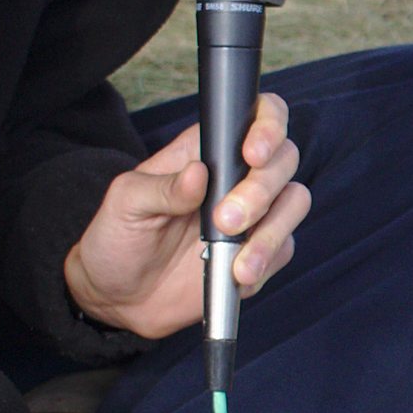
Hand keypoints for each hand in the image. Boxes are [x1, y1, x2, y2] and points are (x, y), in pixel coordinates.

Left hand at [62, 94, 308, 338]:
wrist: (118, 297)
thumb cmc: (118, 237)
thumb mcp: (125, 204)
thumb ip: (161, 188)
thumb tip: (198, 174)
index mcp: (205, 152)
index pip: (256, 116)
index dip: (268, 126)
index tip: (252, 154)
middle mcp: (235, 177)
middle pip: (284, 159)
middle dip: (262, 189)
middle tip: (225, 220)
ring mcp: (252, 216)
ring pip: (294, 202)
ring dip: (273, 231)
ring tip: (238, 264)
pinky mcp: (257, 253)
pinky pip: (284, 249)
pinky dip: (267, 263)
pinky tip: (236, 277)